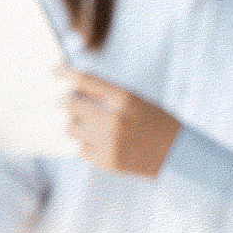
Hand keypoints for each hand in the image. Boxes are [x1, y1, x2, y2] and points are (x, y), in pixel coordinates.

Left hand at [62, 68, 181, 177]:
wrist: (178, 155)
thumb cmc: (158, 124)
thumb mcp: (138, 101)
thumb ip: (109, 96)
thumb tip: (75, 93)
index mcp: (124, 99)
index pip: (86, 81)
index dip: (66, 74)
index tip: (53, 71)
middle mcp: (113, 119)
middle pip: (72, 105)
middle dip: (68, 103)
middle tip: (68, 103)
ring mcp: (109, 141)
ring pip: (72, 129)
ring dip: (76, 125)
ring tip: (89, 127)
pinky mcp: (107, 161)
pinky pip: (80, 149)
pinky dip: (85, 145)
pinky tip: (98, 144)